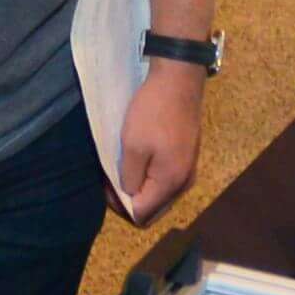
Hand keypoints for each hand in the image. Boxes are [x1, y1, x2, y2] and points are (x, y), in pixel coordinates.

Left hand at [113, 58, 206, 222]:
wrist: (179, 79)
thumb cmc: (153, 112)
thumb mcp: (133, 146)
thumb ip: (129, 179)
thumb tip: (129, 198)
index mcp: (171, 183)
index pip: (142, 216)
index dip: (119, 207)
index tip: (106, 184)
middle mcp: (184, 183)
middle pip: (153, 210)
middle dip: (129, 201)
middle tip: (110, 179)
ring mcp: (188, 171)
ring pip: (159, 196)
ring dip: (139, 188)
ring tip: (120, 168)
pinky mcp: (187, 158)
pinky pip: (165, 181)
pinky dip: (149, 177)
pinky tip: (137, 160)